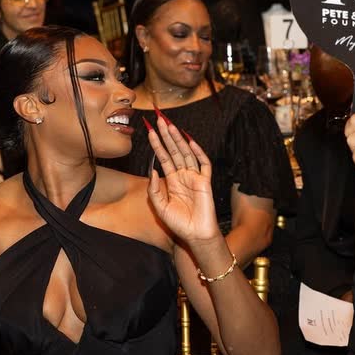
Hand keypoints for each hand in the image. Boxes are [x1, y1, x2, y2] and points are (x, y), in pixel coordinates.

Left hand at [145, 114, 221, 245]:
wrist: (196, 236)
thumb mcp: (159, 207)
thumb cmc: (179, 224)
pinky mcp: (205, 182)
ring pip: (186, 153)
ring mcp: (195, 178)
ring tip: (169, 125)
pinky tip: (190, 141)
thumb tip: (152, 169)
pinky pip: (203, 164)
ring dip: (178, 139)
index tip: (149, 130)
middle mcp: (183, 176)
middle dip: (166, 135)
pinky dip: (198, 152)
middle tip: (159, 119)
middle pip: (174, 151)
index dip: (156, 144)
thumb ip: (154, 189)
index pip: (163, 157)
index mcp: (172, 181)